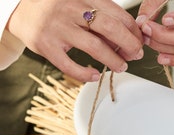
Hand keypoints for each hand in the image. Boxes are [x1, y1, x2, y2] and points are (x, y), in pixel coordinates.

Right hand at [7, 0, 143, 81]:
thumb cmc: (58, 9)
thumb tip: (127, 41)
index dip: (133, 31)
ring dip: (113, 60)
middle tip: (136, 55)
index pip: (117, 14)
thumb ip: (101, 19)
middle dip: (129, 44)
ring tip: (122, 67)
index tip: (140, 42)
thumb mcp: (80, 5)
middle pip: (110, 28)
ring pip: (94, 47)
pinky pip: (69, 65)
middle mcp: (71, 9)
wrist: (20, 9)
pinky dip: (85, 74)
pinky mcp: (46, 45)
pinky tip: (94, 76)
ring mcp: (57, 28)